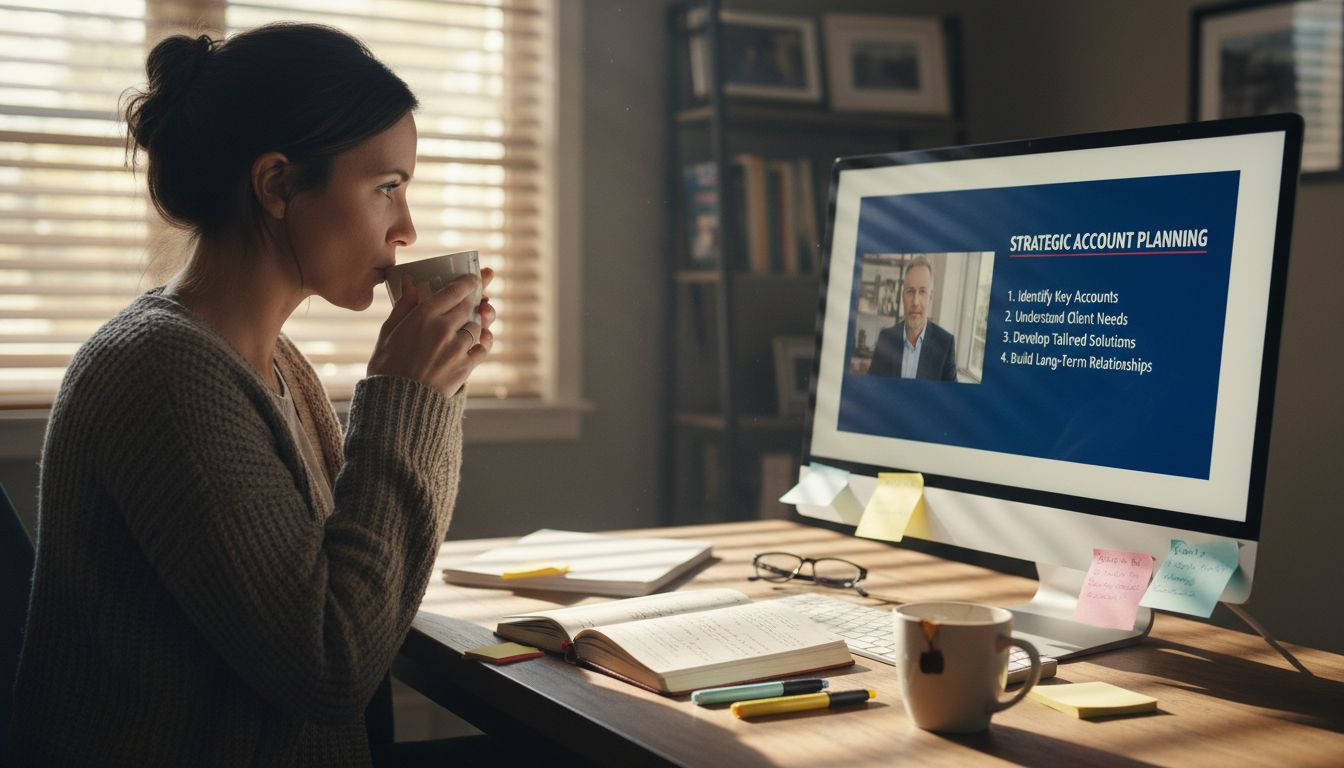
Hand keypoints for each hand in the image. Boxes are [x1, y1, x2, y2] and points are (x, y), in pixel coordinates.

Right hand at [366, 267, 496, 396]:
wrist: (396, 404)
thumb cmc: (387, 366)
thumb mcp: (389, 333)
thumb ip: (404, 306)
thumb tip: (412, 282)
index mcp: (423, 316)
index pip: (453, 291)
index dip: (467, 282)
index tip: (473, 278)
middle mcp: (442, 329)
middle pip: (468, 306)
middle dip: (475, 299)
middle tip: (479, 296)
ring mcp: (456, 348)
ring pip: (476, 326)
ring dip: (475, 323)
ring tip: (472, 322)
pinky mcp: (465, 367)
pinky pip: (483, 347)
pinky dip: (484, 341)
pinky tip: (481, 338)